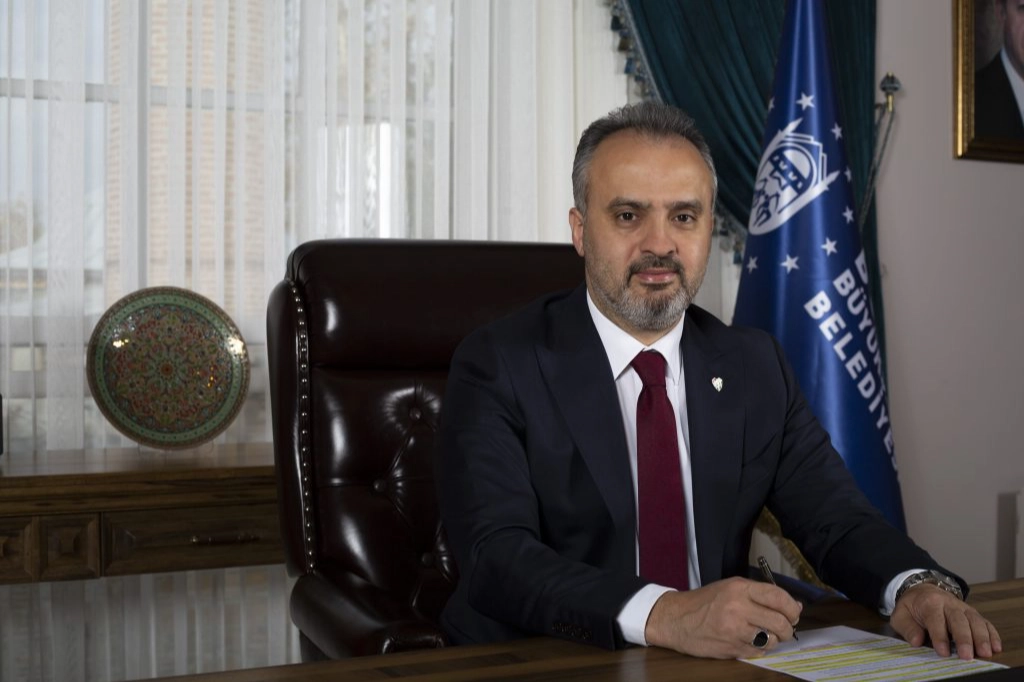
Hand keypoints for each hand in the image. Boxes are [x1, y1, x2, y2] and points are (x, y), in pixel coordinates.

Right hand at [644, 577, 801, 658]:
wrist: (675, 619)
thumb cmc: (704, 602)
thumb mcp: (731, 588)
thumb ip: (761, 595)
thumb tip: (794, 606)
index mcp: (739, 588)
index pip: (778, 597)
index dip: (791, 607)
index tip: (793, 613)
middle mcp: (738, 607)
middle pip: (780, 622)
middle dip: (787, 628)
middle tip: (783, 629)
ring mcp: (734, 630)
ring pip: (771, 639)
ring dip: (773, 640)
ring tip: (763, 634)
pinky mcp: (731, 648)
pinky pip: (758, 651)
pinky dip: (758, 648)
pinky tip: (748, 641)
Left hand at [890, 584, 1001, 659]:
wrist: (922, 590)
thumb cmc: (912, 606)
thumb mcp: (900, 615)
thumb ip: (907, 628)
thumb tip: (917, 641)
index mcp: (930, 602)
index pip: (936, 620)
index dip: (940, 637)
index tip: (943, 652)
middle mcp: (949, 604)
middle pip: (959, 620)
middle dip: (964, 639)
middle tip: (966, 656)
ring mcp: (963, 608)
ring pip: (975, 621)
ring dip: (981, 637)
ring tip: (985, 653)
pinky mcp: (973, 614)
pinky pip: (985, 622)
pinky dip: (992, 634)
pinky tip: (995, 647)